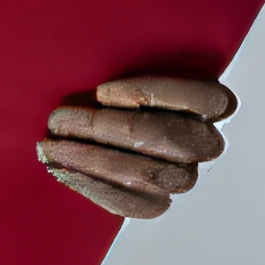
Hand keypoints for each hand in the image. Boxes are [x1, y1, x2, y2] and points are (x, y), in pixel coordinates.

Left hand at [37, 73, 236, 218]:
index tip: (102, 92)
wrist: (106, 142)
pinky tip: (61, 170)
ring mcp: (185, 177)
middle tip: (59, 119)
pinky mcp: (158, 204)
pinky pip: (129, 203)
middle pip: (165, 137)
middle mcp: (206, 144)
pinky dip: (91, 185)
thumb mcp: (129, 76)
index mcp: (213, 104)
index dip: (152, 94)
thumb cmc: (118, 98)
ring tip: (52, 146)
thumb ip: (127, 74)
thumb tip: (83, 61)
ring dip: (92, 158)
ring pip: (147, 173)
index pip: (203, 99)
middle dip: (104, 127)